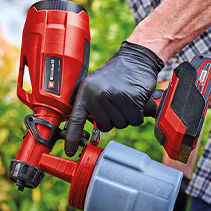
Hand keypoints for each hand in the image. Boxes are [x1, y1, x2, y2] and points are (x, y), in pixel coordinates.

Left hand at [64, 41, 162, 156]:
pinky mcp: (132, 98)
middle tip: (117, 102)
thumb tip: (83, 130)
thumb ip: (90, 105)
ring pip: (122, 124)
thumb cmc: (115, 74)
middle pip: (107, 126)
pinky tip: (136, 99)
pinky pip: (135, 119)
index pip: (76, 120)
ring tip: (126, 98)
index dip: (73, 137)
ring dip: (128, 115)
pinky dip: (139, 113)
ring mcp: (115, 96)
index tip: (71, 151)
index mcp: (85, 92)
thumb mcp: (95, 86)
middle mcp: (98, 95)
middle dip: (115, 118)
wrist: (135, 59)